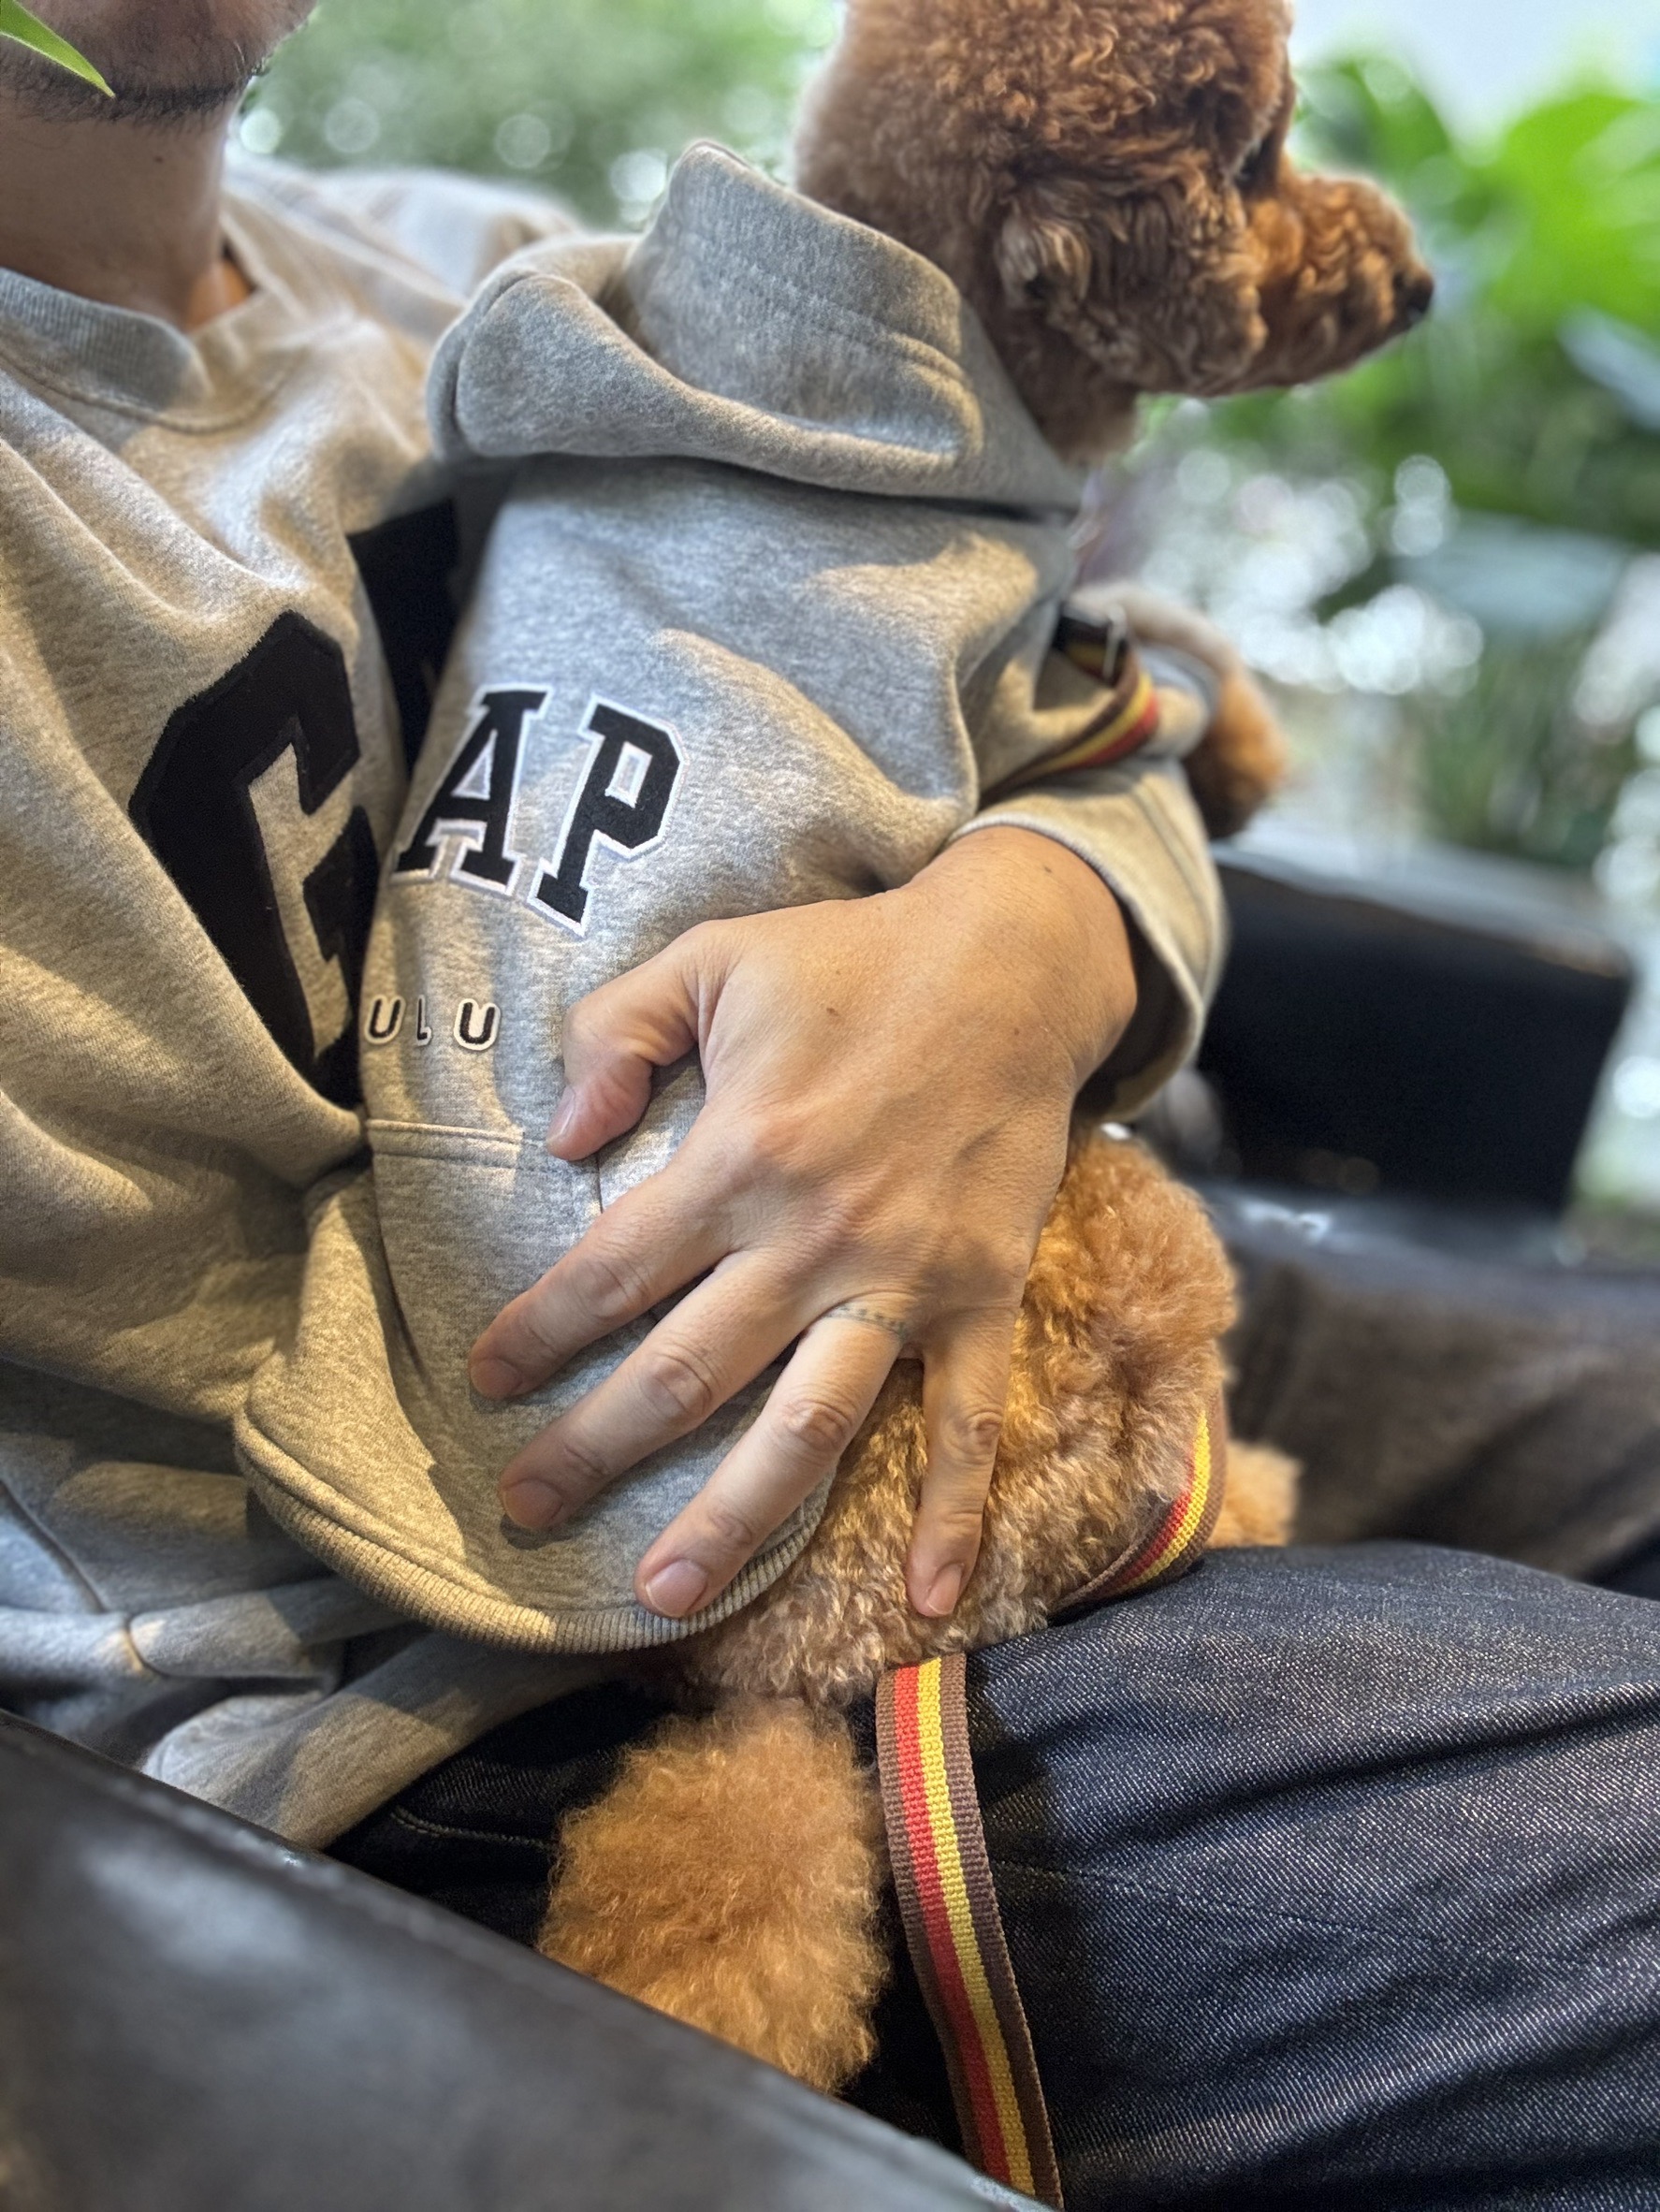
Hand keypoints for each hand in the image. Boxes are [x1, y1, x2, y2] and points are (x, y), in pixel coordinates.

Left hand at [469, 828, 1136, 1620]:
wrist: (1013, 965)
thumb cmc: (849, 960)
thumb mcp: (710, 958)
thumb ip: (616, 1030)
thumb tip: (560, 1134)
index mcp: (738, 1158)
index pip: (610, 1273)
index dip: (537, 1332)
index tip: (484, 1381)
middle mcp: (813, 1239)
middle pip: (682, 1376)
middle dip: (592, 1452)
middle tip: (522, 1510)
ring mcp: (902, 1282)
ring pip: (804, 1430)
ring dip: (732, 1521)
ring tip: (665, 1598)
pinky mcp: (979, 1299)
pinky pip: (965, 1424)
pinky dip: (951, 1515)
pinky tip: (925, 1602)